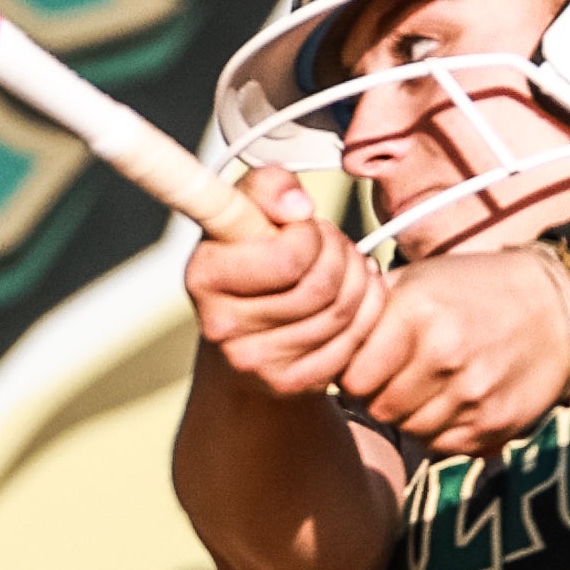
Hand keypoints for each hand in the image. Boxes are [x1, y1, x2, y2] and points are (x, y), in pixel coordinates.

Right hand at [184, 185, 377, 394]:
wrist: (247, 332)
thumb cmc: (252, 259)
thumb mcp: (250, 209)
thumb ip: (269, 186)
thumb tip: (298, 207)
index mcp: (203, 274)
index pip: (287, 257)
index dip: (309, 236)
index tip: (302, 225)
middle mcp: (219, 325)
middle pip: (321, 285)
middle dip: (339, 253)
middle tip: (332, 244)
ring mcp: (252, 361)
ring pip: (340, 312)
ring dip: (356, 279)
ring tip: (343, 266)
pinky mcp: (286, 384)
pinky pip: (351, 342)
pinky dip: (365, 311)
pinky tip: (355, 296)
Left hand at [345, 248, 569, 459]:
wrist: (558, 309)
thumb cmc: (475, 290)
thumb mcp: (421, 278)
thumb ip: (370, 308)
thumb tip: (319, 335)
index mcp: (416, 315)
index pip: (352, 377)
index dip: (355, 374)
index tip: (368, 364)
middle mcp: (442, 356)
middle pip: (378, 408)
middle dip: (381, 395)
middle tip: (400, 376)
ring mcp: (470, 394)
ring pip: (409, 430)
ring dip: (413, 415)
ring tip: (432, 385)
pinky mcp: (493, 425)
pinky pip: (444, 445)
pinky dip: (444, 429)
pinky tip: (458, 399)